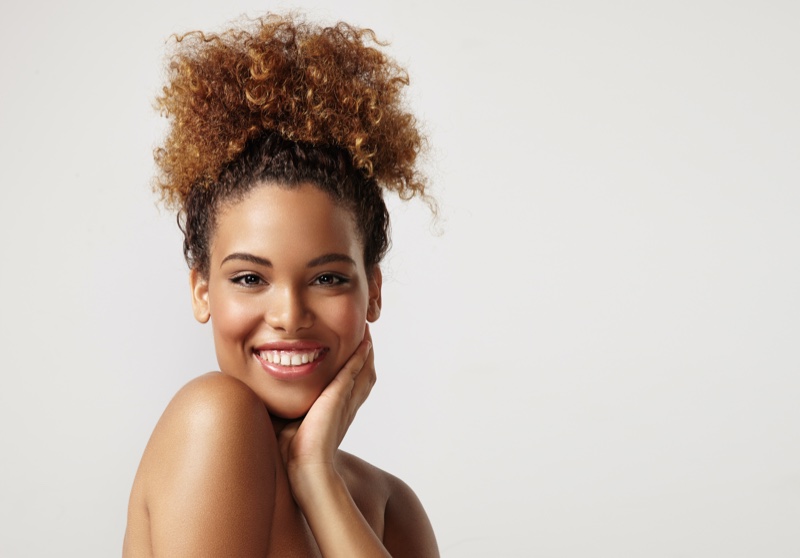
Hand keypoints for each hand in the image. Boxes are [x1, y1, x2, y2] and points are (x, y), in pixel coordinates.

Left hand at [276, 326, 375, 485]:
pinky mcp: (339, 395)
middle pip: (364, 376)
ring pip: (364, 371)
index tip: (353, 354)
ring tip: (366, 334)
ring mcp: (345, 400)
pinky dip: (360, 356)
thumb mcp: (287, 425)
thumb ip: (281, 411)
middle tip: (366, 337)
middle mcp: (346, 406)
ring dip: (366, 352)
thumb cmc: (292, 455)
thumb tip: (258, 403)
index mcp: (336, 413)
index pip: (351, 386)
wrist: (305, 469)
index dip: (355, 370)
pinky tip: (362, 343)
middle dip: (365, 357)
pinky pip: (354, 370)